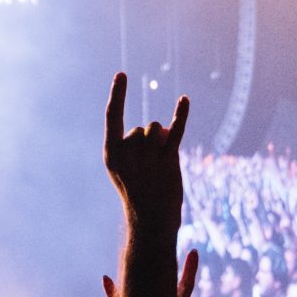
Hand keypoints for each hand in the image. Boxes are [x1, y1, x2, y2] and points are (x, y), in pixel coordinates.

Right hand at [103, 73, 188, 225]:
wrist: (151, 221)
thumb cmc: (138, 194)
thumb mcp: (128, 168)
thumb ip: (139, 144)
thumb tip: (162, 128)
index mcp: (111, 153)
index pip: (112, 116)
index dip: (118, 94)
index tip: (121, 74)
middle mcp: (127, 151)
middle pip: (142, 127)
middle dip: (150, 142)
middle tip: (149, 171)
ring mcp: (148, 155)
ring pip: (157, 128)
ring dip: (162, 142)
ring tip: (160, 167)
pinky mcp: (168, 159)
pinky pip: (176, 131)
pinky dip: (181, 114)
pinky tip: (185, 99)